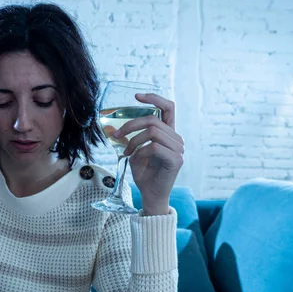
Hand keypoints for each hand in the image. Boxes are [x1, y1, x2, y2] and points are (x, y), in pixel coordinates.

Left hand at [113, 93, 184, 215]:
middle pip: (153, 120)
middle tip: (117, 135)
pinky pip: (154, 147)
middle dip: (131, 125)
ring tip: (127, 153)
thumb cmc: (144, 174)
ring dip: (134, 141)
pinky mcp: (176, 160)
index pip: (168, 108)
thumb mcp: (135, 152)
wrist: (150, 195)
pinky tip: (136, 160)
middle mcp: (176, 139)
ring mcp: (178, 149)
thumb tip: (113, 127)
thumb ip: (132, 138)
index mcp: (168, 134)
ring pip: (152, 132)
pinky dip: (141, 152)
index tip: (136, 96)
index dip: (154, 98)